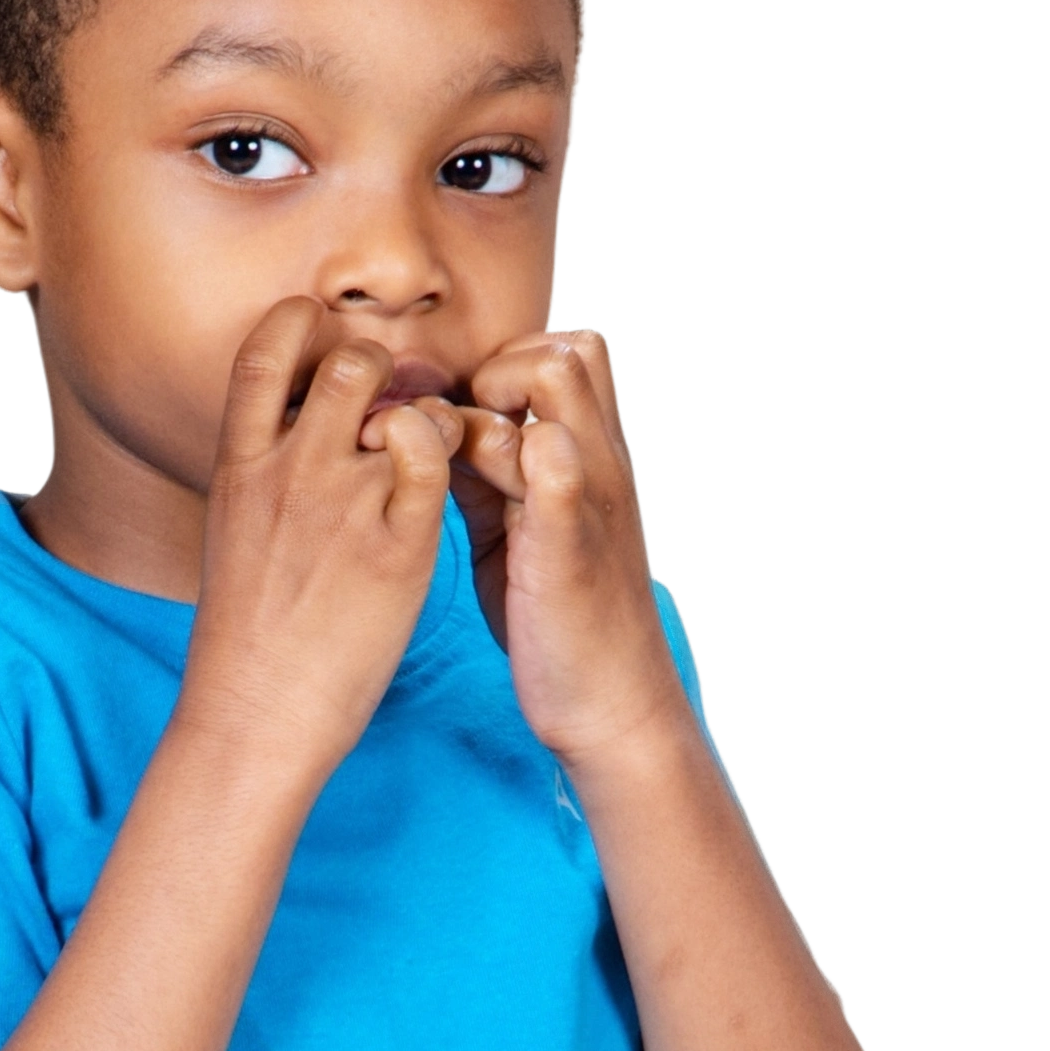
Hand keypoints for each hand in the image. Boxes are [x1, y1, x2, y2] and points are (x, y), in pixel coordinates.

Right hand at [176, 298, 463, 792]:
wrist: (253, 717)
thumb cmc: (244, 640)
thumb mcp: (234, 535)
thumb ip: (266, 476)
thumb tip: (300, 436)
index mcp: (238, 466)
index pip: (263, 352)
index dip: (299, 327)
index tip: (323, 345)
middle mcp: (290, 470)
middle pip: (347, 362)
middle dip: (380, 367)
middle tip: (392, 408)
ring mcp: (345, 506)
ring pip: (404, 404)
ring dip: (423, 412)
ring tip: (422, 455)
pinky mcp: (398, 549)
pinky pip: (436, 462)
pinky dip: (446, 456)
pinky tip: (439, 491)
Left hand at [451, 325, 687, 768]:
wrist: (613, 707)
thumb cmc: (560, 623)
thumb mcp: (519, 531)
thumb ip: (488, 477)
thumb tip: (436, 433)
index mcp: (590, 459)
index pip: (565, 352)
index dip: (506, 366)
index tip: (462, 426)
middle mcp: (600, 460)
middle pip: (566, 343)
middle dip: (497, 368)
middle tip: (455, 438)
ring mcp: (589, 492)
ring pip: (555, 375)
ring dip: (490, 404)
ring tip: (453, 469)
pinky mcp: (568, 536)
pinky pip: (545, 455)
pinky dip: (495, 454)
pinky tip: (443, 491)